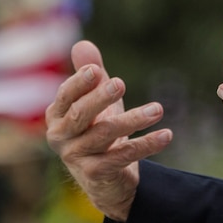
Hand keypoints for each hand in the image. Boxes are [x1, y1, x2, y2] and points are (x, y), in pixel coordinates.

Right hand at [45, 40, 171, 221]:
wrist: (105, 179)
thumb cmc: (97, 129)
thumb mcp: (95, 100)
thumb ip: (90, 74)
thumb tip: (82, 44)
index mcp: (56, 114)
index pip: (66, 95)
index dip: (80, 83)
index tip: (97, 71)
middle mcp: (61, 136)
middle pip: (79, 115)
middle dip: (100, 99)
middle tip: (121, 84)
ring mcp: (76, 157)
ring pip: (105, 134)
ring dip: (133, 120)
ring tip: (158, 109)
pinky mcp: (96, 174)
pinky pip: (123, 156)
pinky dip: (146, 144)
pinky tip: (166, 135)